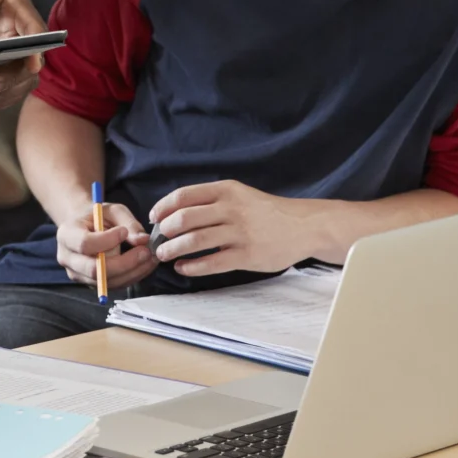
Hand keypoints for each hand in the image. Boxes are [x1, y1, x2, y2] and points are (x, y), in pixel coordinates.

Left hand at [0, 0, 48, 109]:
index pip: (34, 28)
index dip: (37, 48)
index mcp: (17, 6)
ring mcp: (10, 45)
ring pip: (21, 76)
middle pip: (30, 59)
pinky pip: (4, 81)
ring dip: (7, 91)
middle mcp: (19, 29)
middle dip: (15, 77)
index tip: (33, 66)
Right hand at [55, 200, 153, 289]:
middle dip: (124, 263)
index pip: (84, 244)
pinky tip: (144, 265)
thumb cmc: (98, 216)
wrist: (86, 228)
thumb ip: (128, 223)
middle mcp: (68, 259)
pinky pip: (113, 285)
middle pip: (95, 269)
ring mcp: (78, 274)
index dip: (107, 240)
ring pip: (107, 281)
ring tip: (149, 257)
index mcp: (67, 235)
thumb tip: (142, 240)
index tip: (124, 231)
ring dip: (132, 271)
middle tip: (145, 251)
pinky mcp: (91, 284)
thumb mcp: (112, 210)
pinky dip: (132, 276)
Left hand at [150, 181, 323, 277]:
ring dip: (173, 249)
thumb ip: (213, 201)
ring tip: (164, 255)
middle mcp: (231, 209)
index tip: (154, 218)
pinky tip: (182, 268)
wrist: (303, 226)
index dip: (163, 207)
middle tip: (157, 241)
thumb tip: (176, 213)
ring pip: (195, 241)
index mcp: (227, 190)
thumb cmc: (267, 211)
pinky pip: (211, 262)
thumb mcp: (240, 195)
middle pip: (185, 218)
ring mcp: (239, 232)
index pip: (184, 195)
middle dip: (164, 231)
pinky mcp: (246, 255)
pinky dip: (191, 267)